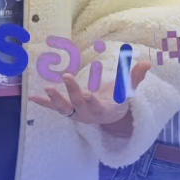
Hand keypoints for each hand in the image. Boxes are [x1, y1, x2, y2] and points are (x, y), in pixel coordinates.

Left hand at [32, 60, 151, 130]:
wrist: (108, 116)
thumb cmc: (117, 100)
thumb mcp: (127, 90)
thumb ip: (135, 77)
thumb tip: (148, 63)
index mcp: (103, 110)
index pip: (97, 106)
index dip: (92, 101)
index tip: (88, 94)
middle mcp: (88, 114)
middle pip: (79, 104)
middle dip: (72, 91)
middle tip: (67, 76)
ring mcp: (76, 113)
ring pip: (64, 108)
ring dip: (54, 99)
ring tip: (47, 90)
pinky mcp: (68, 110)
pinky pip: (54, 108)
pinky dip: (43, 103)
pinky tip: (32, 97)